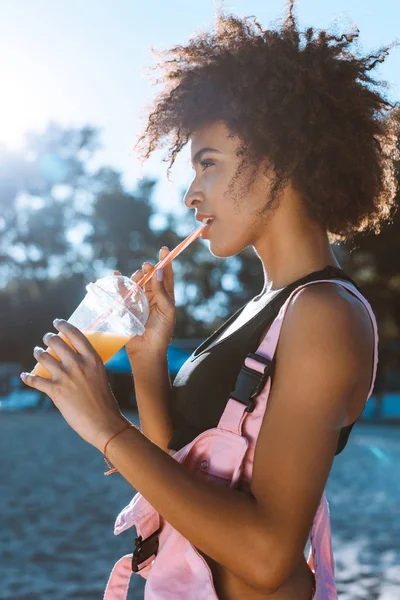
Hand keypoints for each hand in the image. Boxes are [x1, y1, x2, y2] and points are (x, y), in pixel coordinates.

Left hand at [20, 319, 127, 449]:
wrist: (104, 423)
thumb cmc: (104, 402)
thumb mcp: (100, 376)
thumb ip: (88, 366)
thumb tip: (74, 361)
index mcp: (92, 358)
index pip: (75, 334)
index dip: (63, 325)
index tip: (57, 322)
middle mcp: (78, 364)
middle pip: (56, 342)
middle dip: (48, 338)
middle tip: (46, 339)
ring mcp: (66, 377)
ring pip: (43, 357)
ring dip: (38, 353)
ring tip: (38, 352)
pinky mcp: (55, 391)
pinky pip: (35, 380)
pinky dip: (27, 378)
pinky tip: (24, 376)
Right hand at [114, 246, 175, 357]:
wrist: (147, 351)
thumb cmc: (162, 333)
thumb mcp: (167, 311)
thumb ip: (162, 292)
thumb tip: (158, 272)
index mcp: (165, 297)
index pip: (166, 276)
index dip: (165, 262)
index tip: (164, 249)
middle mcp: (152, 297)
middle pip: (150, 277)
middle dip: (148, 270)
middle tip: (146, 267)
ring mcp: (139, 302)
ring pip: (137, 283)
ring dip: (137, 277)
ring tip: (138, 277)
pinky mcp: (127, 307)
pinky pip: (123, 292)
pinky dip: (120, 283)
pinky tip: (117, 275)